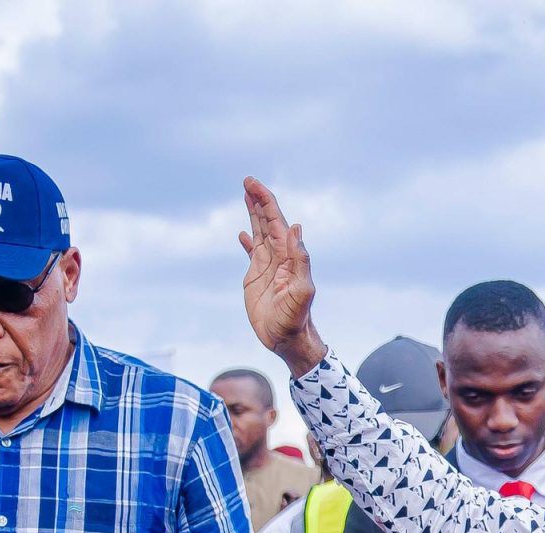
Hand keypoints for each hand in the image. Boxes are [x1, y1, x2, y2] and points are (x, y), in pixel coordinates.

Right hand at [239, 176, 324, 373]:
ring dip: (254, 214)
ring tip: (247, 195)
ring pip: (260, 233)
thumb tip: (296, 228)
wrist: (287, 339)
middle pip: (268, 221)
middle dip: (259, 201)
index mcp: (288, 255)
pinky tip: (242, 234)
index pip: (276, 221)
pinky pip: (252, 253)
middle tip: (248, 181)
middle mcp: (278, 256)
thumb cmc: (296, 318)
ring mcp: (267, 265)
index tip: (253, 184)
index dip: (265, 201)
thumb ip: (301, 259)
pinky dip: (248, 241)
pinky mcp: (257, 277)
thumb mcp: (302, 289)